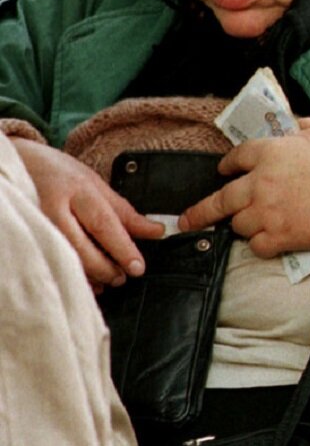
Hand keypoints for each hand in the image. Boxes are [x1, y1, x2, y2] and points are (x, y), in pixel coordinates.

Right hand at [12, 138, 161, 286]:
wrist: (18, 165)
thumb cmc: (61, 174)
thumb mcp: (96, 185)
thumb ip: (125, 211)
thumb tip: (156, 231)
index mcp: (78, 191)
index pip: (104, 224)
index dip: (123, 249)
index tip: (138, 267)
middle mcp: (55, 208)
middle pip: (83, 247)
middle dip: (106, 268)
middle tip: (123, 277)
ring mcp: (37, 224)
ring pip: (67, 259)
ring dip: (90, 276)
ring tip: (109, 279)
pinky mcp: (28, 236)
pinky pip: (52, 261)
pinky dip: (71, 273)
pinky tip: (86, 280)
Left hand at [179, 118, 309, 268]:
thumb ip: (302, 126)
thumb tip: (291, 125)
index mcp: (271, 151)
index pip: (236, 157)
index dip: (228, 165)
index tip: (223, 171)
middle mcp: (261, 182)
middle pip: (221, 198)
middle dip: (201, 211)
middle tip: (188, 219)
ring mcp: (268, 212)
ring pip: (237, 223)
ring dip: (242, 224)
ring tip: (251, 225)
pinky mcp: (280, 237)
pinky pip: (256, 246)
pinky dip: (260, 244)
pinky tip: (269, 240)